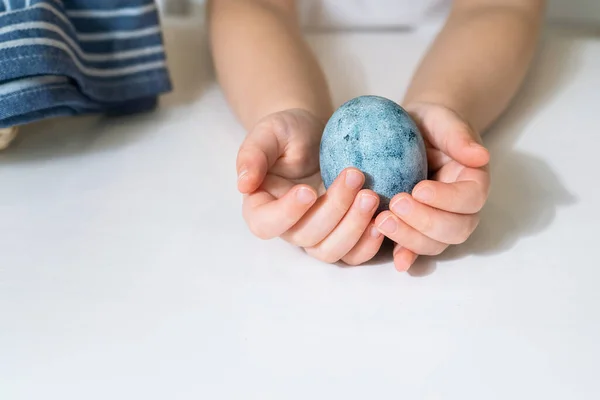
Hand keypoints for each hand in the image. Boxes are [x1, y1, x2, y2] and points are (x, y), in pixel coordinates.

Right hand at [238, 109, 383, 264]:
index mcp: (261, 207)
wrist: (316, 135)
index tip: (308, 189)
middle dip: (333, 210)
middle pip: (306, 236)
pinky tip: (381, 221)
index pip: (265, 223)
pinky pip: (353, 254)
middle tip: (355, 176)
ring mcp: (316, 235)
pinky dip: (368, 244)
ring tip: (372, 196)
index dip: (286, 213)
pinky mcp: (341, 235)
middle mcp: (287, 227)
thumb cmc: (288, 132)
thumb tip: (243, 184)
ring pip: (331, 251)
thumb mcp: (268, 133)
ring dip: (353, 228)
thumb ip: (252, 154)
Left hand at [374, 102, 490, 271]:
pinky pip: (416, 249)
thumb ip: (459, 136)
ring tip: (381, 221)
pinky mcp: (417, 230)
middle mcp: (461, 208)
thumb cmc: (430, 124)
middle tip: (396, 204)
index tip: (419, 189)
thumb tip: (481, 155)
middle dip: (425, 222)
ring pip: (435, 244)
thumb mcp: (443, 121)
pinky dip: (407, 256)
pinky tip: (395, 260)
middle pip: (455, 229)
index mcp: (473, 181)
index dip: (446, 199)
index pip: (470, 198)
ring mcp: (439, 222)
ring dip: (410, 238)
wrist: (412, 132)